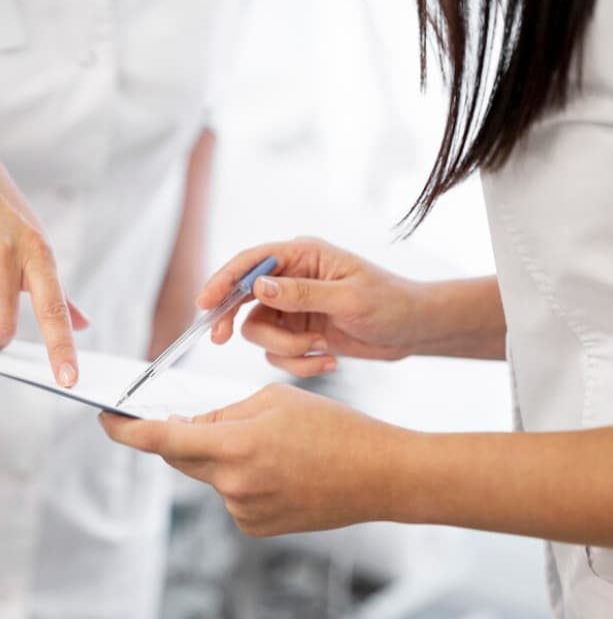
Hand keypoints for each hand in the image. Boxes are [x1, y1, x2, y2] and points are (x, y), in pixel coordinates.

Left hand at [100, 384, 409, 536]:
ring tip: (268, 444)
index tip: (105, 420)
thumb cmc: (332, 428)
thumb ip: (222, 413)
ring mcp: (244, 511)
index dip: (126, 431)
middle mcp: (233, 485)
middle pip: (181, 458)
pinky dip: (238, 478)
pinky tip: (276, 469)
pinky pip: (230, 495)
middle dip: (180, 437)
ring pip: (209, 475)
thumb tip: (187, 426)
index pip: (162, 440)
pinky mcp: (256, 527)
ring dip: (219, 457)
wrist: (380, 476)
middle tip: (192, 417)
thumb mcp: (273, 400)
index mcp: (236, 445)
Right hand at [199, 238, 422, 376]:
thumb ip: (300, 293)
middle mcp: (291, 278)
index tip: (205, 303)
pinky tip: (329, 359)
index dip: (223, 281)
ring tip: (319, 349)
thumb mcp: (348, 298)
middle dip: (232, 320)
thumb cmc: (391, 304)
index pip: (250, 262)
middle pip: (242, 297)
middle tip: (219, 339)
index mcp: (302, 256)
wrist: (415, 332)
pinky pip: (277, 353)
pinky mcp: (298, 333)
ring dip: (285, 349)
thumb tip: (258, 287)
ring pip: (258, 332)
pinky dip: (298, 362)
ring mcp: (292, 307)